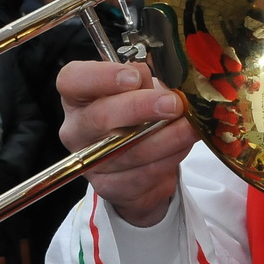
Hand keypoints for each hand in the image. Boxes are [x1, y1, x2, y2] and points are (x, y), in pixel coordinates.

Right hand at [58, 61, 194, 226]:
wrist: (140, 162)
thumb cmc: (136, 115)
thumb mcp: (139, 90)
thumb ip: (144, 82)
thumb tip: (163, 81)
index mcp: (77, 96)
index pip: (72, 80)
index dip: (102, 77)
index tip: (134, 77)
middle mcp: (76, 128)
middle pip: (99, 117)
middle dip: (141, 107)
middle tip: (173, 103)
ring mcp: (89, 161)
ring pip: (128, 150)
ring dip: (166, 138)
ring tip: (190, 126)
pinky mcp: (108, 186)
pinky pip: (142, 174)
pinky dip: (168, 159)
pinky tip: (182, 146)